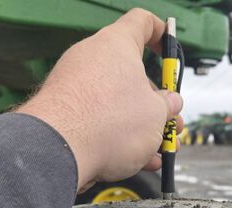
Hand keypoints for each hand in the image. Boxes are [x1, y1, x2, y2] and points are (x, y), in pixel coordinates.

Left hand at [17, 8, 183, 190]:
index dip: (161, 34)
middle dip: (156, 103)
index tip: (170, 52)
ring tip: (157, 149)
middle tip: (170, 122)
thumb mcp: (156, 114)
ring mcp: (75, 85)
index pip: (142, 22)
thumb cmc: (108, 124)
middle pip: (132, 74)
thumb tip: (170, 103)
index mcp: (117, 45)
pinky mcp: (64, 111)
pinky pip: (99, 120)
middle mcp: (92, 58)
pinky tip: (135, 159)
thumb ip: (167, 105)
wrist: (61, 151)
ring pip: (117, 103)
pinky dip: (118, 136)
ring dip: (141, 126)